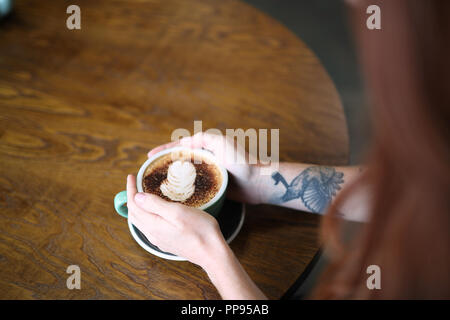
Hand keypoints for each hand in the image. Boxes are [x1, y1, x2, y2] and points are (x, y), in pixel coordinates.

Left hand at [126, 175, 227, 267]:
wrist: (212, 253)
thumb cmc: (199, 230)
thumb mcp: (177, 212)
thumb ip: (155, 205)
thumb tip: (137, 197)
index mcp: (153, 224)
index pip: (134, 205)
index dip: (130, 190)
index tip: (131, 176)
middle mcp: (153, 234)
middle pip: (134, 214)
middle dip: (132, 198)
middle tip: (135, 183)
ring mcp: (160, 239)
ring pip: (141, 222)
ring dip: (138, 208)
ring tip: (141, 195)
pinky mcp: (167, 242)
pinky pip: (149, 228)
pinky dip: (146, 216)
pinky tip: (154, 213)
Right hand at [147, 132, 261, 203]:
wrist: (258, 183)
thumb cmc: (242, 162)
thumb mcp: (223, 143)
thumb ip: (204, 138)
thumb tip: (184, 141)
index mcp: (206, 147)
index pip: (180, 146)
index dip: (164, 151)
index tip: (150, 156)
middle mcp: (205, 159)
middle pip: (179, 161)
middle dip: (164, 164)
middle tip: (149, 172)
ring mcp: (208, 174)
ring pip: (184, 175)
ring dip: (171, 179)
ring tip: (156, 184)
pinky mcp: (212, 187)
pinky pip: (193, 188)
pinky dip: (182, 190)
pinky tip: (173, 196)